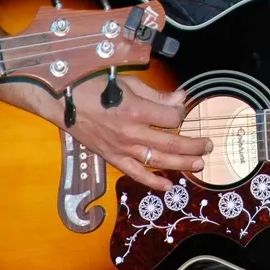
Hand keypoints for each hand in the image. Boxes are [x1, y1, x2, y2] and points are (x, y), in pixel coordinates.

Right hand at [51, 75, 211, 191]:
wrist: (61, 101)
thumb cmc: (94, 86)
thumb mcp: (128, 83)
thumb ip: (157, 95)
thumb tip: (181, 99)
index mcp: (136, 110)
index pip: (172, 118)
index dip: (183, 114)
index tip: (185, 111)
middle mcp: (130, 133)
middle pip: (170, 143)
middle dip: (193, 145)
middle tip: (208, 146)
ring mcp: (121, 148)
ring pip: (157, 161)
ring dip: (181, 164)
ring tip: (199, 165)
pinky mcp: (112, 157)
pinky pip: (135, 173)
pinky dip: (152, 181)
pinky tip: (168, 185)